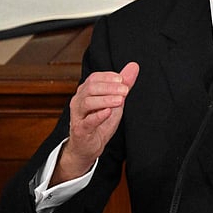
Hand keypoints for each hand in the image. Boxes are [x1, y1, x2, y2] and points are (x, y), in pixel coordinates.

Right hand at [54, 61, 139, 182]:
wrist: (88, 147)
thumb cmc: (100, 122)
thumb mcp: (115, 101)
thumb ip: (123, 85)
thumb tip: (134, 66)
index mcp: (85, 92)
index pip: (94, 78)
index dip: (108, 77)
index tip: (122, 79)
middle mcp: (78, 101)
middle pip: (90, 88)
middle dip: (109, 87)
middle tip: (125, 90)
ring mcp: (78, 116)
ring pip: (87, 102)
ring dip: (105, 100)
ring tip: (120, 100)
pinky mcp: (80, 130)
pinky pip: (87, 121)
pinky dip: (97, 116)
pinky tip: (108, 112)